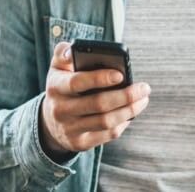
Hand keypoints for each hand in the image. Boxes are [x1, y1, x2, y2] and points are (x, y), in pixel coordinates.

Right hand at [38, 41, 150, 159]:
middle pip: (98, 104)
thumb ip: (64, 52)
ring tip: (143, 100)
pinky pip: (107, 135)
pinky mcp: (80, 143)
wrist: (50, 121)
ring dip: (129, 110)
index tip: (121, 74)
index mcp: (55, 86)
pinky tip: (131, 114)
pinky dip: (123, 123)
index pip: (77, 82)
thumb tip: (74, 51)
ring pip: (106, 121)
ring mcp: (69, 128)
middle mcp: (60, 109)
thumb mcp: (57, 67)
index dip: (99, 78)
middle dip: (125, 96)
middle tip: (144, 88)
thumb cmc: (62, 86)